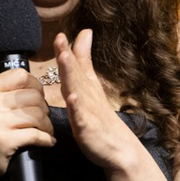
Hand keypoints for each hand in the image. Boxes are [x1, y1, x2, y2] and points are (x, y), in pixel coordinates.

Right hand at [0, 66, 54, 180]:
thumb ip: (4, 93)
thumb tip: (37, 88)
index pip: (20, 75)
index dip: (36, 85)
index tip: (38, 98)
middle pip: (33, 96)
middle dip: (44, 109)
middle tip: (43, 119)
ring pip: (37, 115)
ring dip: (47, 125)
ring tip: (46, 131)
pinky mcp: (4, 140)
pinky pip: (36, 135)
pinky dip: (46, 139)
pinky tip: (47, 142)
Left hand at [54, 31, 142, 172]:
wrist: (120, 149)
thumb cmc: (102, 117)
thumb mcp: (91, 84)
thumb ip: (85, 59)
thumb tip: (85, 32)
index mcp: (84, 86)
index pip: (75, 65)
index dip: (66, 50)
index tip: (59, 34)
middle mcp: (86, 95)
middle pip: (75, 73)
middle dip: (67, 56)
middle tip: (60, 40)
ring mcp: (88, 111)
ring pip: (77, 90)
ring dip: (70, 74)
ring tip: (64, 59)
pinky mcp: (87, 128)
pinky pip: (81, 117)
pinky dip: (77, 107)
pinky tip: (73, 98)